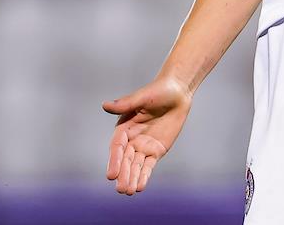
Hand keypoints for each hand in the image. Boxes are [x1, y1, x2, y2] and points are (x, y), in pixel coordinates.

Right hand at [103, 75, 192, 194]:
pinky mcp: (156, 150)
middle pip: (125, 160)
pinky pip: (148, 165)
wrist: (177, 93)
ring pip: (135, 165)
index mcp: (123, 127)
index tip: (111, 175)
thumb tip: (105, 105)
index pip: (117, 147)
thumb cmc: (157, 91)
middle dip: (123, 174)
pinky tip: (140, 187)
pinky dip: (144, 176)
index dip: (114, 161)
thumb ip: (125, 104)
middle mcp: (131, 139)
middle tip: (121, 189)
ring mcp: (143, 146)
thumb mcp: (142, 97)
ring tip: (129, 192)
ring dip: (131, 178)